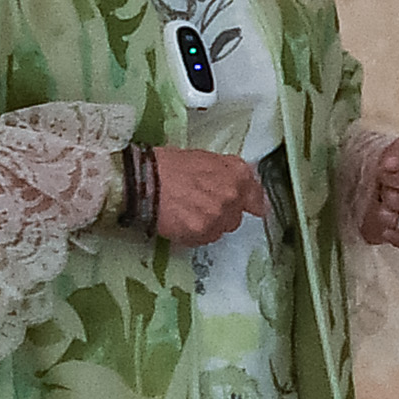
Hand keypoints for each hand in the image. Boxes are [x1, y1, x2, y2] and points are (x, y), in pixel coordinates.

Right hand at [149, 147, 267, 248]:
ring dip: (207, 226)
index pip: (257, 198)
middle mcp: (233, 195)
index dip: (250, 204)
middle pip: (236, 217)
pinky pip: (203, 240)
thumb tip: (241, 186)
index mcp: (237, 174)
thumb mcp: (204, 158)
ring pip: (219, 230)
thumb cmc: (168, 165)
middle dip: (222, 215)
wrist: (142, 180)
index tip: (246, 209)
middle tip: (200, 208)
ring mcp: (218, 216)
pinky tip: (179, 223)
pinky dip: (193, 235)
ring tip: (186, 215)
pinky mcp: (201, 232)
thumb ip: (227, 172)